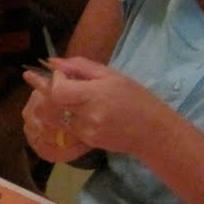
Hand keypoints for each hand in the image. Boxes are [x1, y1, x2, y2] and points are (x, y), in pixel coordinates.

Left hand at [23, 56, 171, 159]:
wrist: (154, 132)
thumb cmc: (137, 98)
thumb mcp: (112, 75)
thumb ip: (80, 66)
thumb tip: (52, 62)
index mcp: (96, 95)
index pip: (58, 91)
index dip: (55, 81)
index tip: (63, 75)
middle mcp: (88, 115)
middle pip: (51, 106)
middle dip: (49, 93)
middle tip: (59, 85)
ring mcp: (86, 131)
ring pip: (55, 119)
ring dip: (56, 106)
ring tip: (71, 98)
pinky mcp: (87, 142)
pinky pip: (66, 128)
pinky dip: (67, 117)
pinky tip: (81, 111)